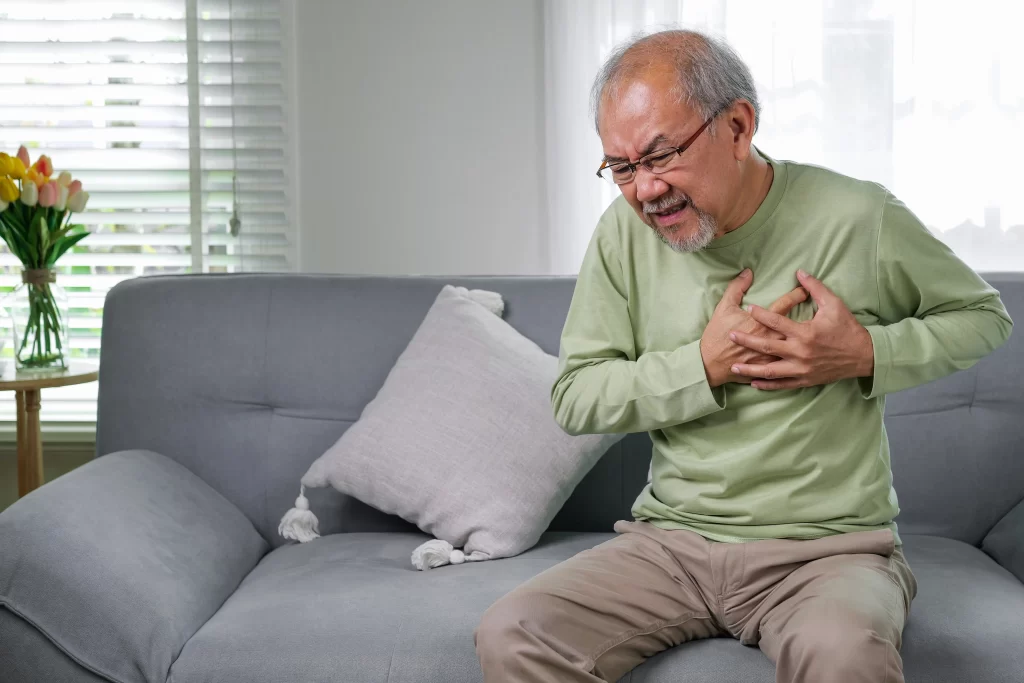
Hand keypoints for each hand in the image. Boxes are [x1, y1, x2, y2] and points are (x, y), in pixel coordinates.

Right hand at [700, 269, 808, 387]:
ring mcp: (775, 358)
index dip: (796, 295)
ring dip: (807, 339)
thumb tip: (747, 272)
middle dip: (809, 314)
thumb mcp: (724, 308)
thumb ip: (736, 288)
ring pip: (796, 347)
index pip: (785, 305)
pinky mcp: (771, 370)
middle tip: (819, 306)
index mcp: (765, 324)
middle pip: (796, 325)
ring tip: (816, 330)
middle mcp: (774, 341)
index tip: (804, 289)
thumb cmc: (717, 336)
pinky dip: (798, 360)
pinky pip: (790, 366)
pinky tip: (806, 355)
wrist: (710, 365)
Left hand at [728, 270, 873, 389]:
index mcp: (806, 333)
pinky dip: (767, 384)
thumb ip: (815, 288)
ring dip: (750, 369)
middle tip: (730, 336)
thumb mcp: (834, 304)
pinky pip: (782, 384)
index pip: (777, 322)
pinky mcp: (805, 380)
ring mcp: (801, 368)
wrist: (864, 356)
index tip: (748, 308)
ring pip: (770, 370)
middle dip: (747, 341)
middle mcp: (800, 352)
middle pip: (767, 347)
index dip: (761, 314)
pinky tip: (753, 382)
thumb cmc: (848, 328)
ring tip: (734, 367)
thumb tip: (800, 272)